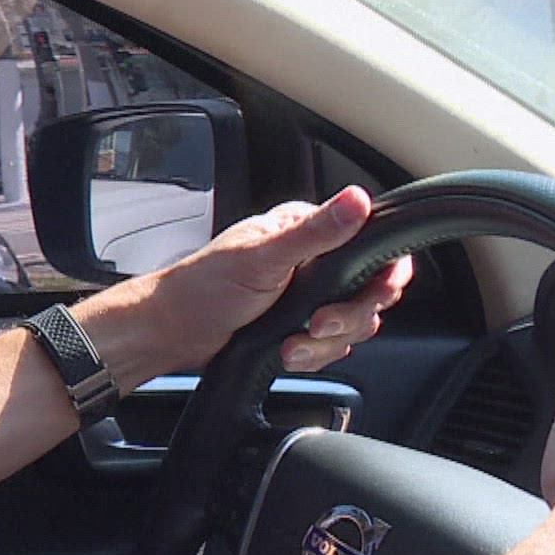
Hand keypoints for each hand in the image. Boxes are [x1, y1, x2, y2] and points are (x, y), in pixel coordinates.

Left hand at [80, 187, 413, 384]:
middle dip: (348, 317)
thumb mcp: (262, 257)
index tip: (374, 293)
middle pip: (370, 293)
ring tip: (291, 342)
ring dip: (324, 341)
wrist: (172, 332)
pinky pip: (329, 346)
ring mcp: (306, 297)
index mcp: (305, 231)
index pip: (371, 245)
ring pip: (351, 325)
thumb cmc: (203, 288)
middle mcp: (312, 262)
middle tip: (317, 322)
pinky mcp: (297, 326)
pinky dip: (311, 354)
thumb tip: (357, 200)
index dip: (382, 275)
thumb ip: (315, 233)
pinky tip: (287, 351)